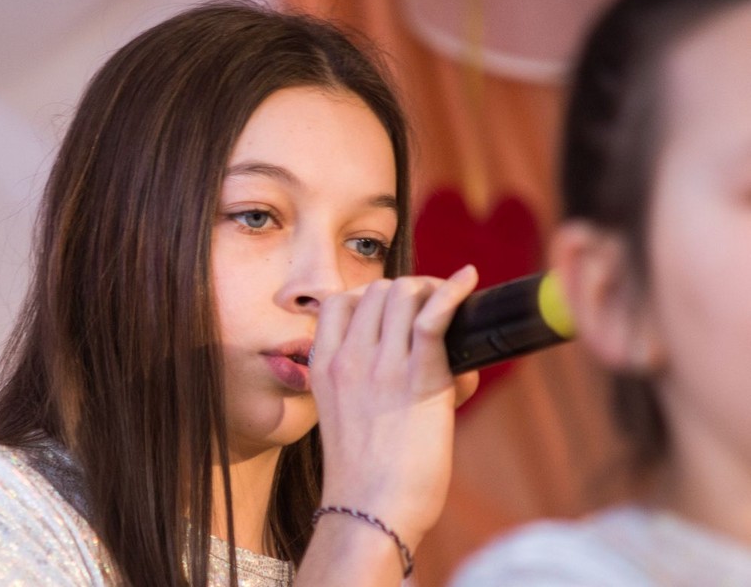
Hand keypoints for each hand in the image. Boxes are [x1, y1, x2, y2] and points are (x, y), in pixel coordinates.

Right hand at [310, 265, 479, 548]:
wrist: (370, 513)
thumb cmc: (363, 473)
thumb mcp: (340, 413)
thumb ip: (360, 377)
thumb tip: (419, 347)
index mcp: (323, 365)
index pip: (340, 300)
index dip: (371, 297)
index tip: (393, 312)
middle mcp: (348, 357)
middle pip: (379, 290)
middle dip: (409, 293)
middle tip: (431, 315)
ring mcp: (382, 365)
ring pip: (406, 293)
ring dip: (432, 296)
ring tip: (449, 318)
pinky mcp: (420, 378)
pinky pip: (434, 316)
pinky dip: (453, 291)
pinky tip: (468, 279)